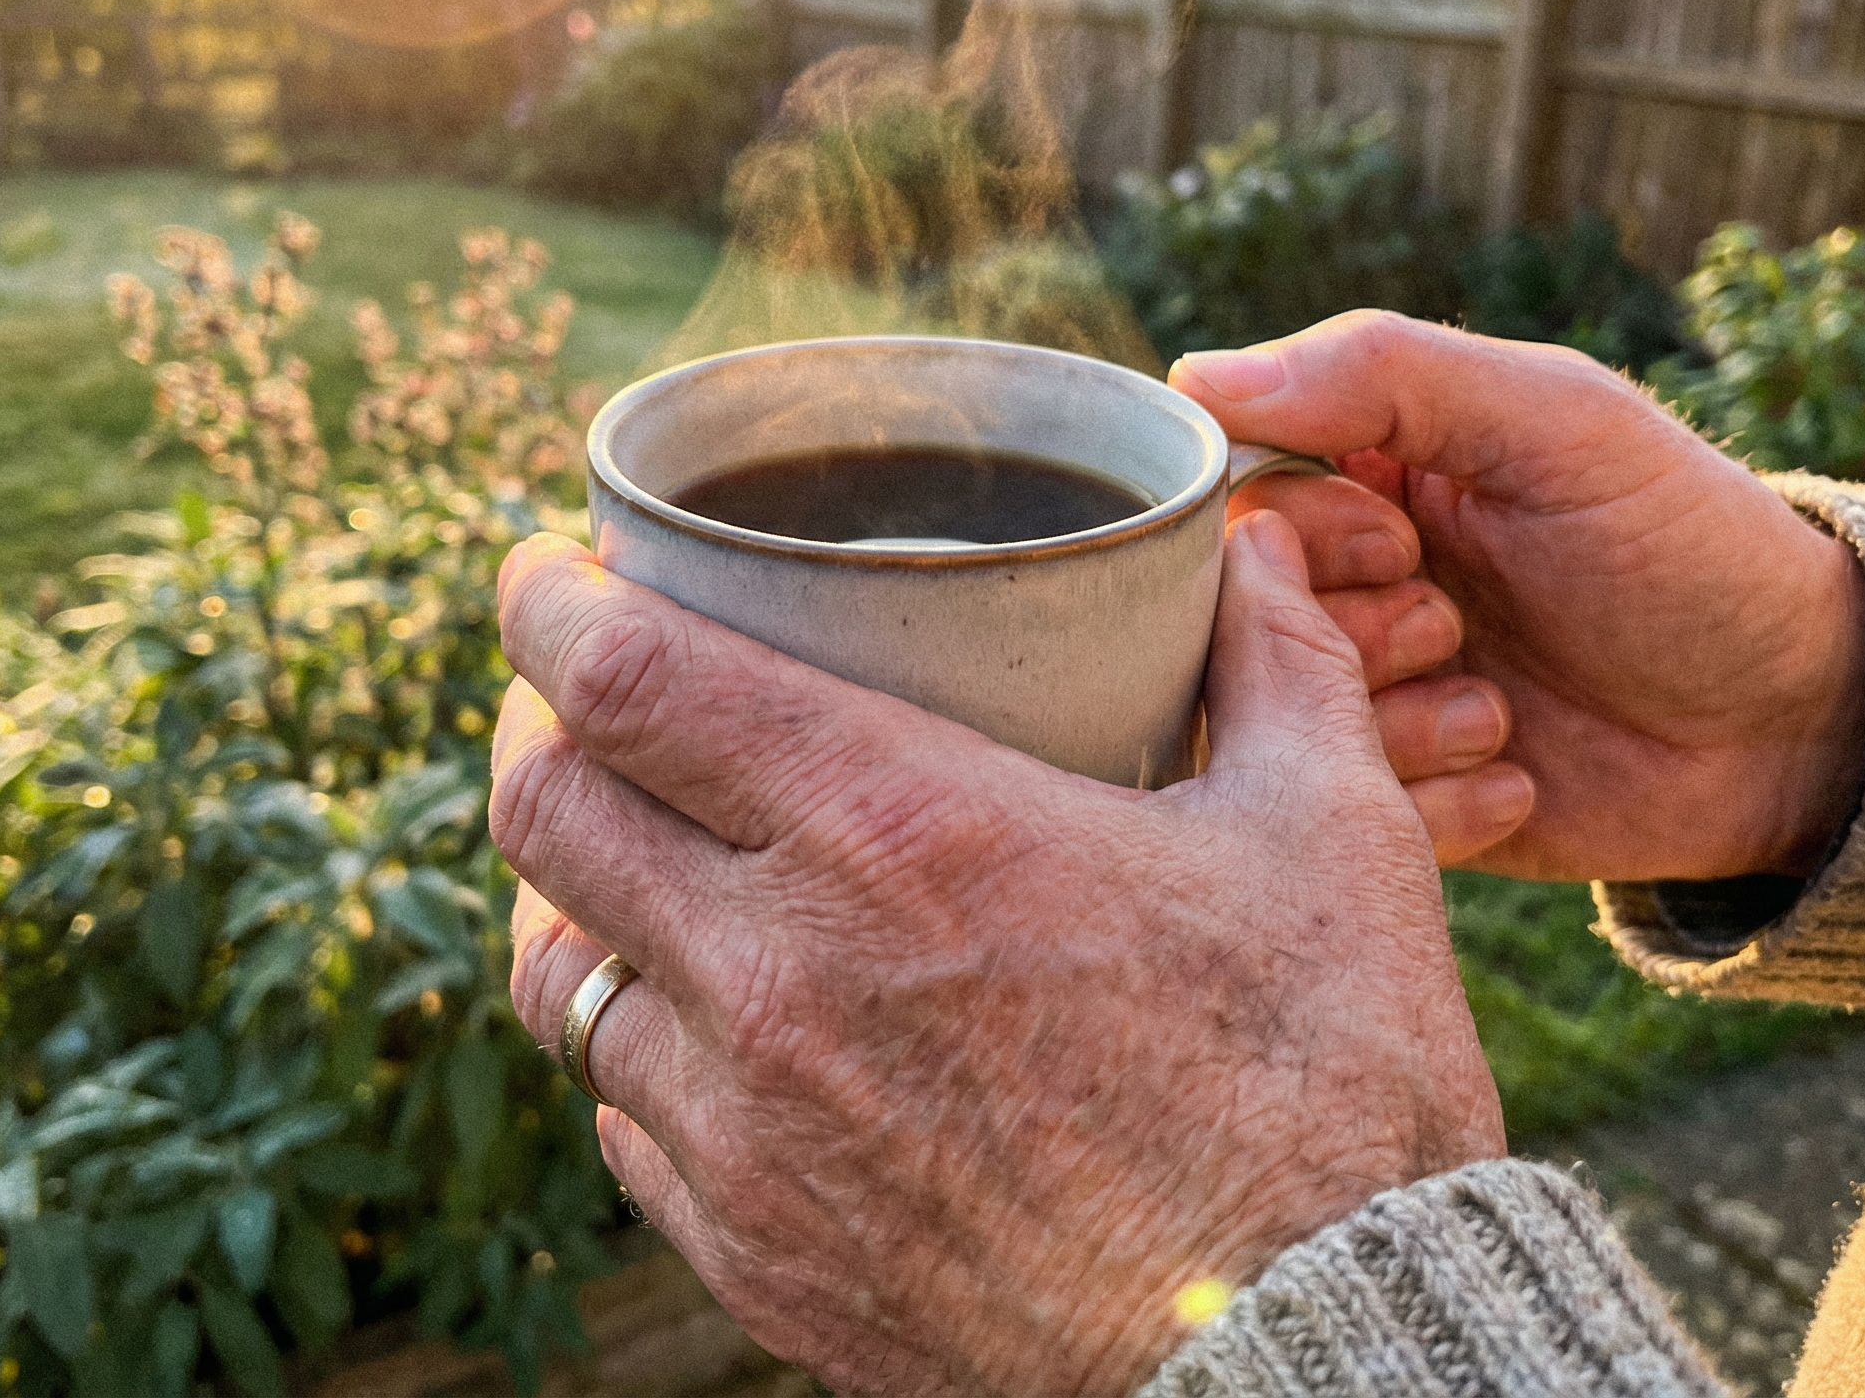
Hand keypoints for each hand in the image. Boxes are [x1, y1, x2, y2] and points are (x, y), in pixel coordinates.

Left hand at [492, 521, 1502, 1397]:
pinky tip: (718, 1029)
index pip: (623, 677)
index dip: (548, 603)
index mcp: (896, 828)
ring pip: (553, 974)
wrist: (1313, 1359)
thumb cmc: (1329, 1090)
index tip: (549, 570)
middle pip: (542, 807)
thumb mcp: (1329, 838)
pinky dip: (644, 1051)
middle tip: (586, 692)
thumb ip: (1277, 665)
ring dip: (572, 893)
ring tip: (634, 857)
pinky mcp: (754, 1257)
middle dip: (535, 723)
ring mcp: (746, 1130)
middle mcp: (777, 972)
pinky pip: (625, 1123)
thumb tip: (1257, 547)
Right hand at [1175, 312, 1864, 881]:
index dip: (1297, 529)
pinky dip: (1428, 802)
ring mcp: (1367, 703)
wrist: (1798, 724)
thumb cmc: (1687, 546)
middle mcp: (1344, 590)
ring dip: (1392, 722)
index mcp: (1364, 478)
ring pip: (1277, 726)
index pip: (1233, 497)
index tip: (1402, 542)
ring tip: (1498, 711)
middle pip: (1238, 619)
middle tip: (1453, 624)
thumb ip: (1383, 372)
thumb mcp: (1556, 419)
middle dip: (1350, 631)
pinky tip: (1516, 770)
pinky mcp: (1398, 808)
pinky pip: (1341, 818)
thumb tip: (1195, 373)